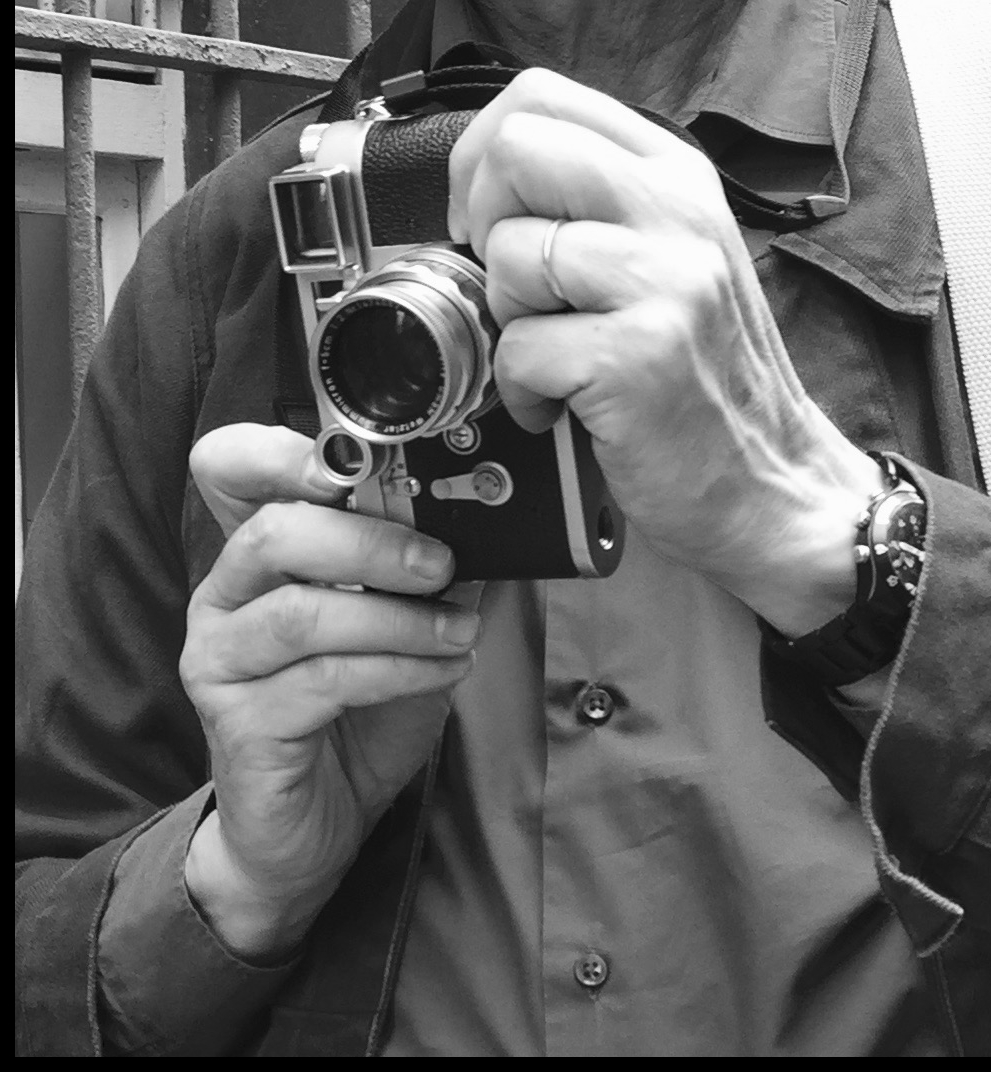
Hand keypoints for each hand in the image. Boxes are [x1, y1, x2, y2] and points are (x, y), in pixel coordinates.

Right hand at [179, 423, 478, 958]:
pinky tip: (442, 673)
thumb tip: (484, 514)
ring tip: (460, 633)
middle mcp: (222, 594)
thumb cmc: (357, 709)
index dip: (278, 450)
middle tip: (443, 564)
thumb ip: (426, 564)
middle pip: (277, 531)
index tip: (354, 462)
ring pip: (305, 612)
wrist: (313, 826)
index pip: (229, 466)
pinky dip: (398, 669)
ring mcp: (219, 659)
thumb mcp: (404, 620)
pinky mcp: (237, 722)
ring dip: (400, 619)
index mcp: (257, 550)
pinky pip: (324, 680)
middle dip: (373, 540)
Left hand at [447, 69, 883, 633]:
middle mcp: (677, 212)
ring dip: (507, 319)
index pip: (542, 96)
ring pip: (509, 252)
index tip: (483, 212)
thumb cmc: (706, 375)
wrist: (775, 485)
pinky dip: (522, 390)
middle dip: (482, 220)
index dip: (480, 152)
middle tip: (513, 282)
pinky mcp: (639, 355)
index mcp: (676, 174)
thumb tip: (483, 170)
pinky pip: (517, 347)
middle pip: (516, 148)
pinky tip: (566, 402)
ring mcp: (665, 280)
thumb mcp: (671, 253)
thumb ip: (598, 199)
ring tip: (558, 352)